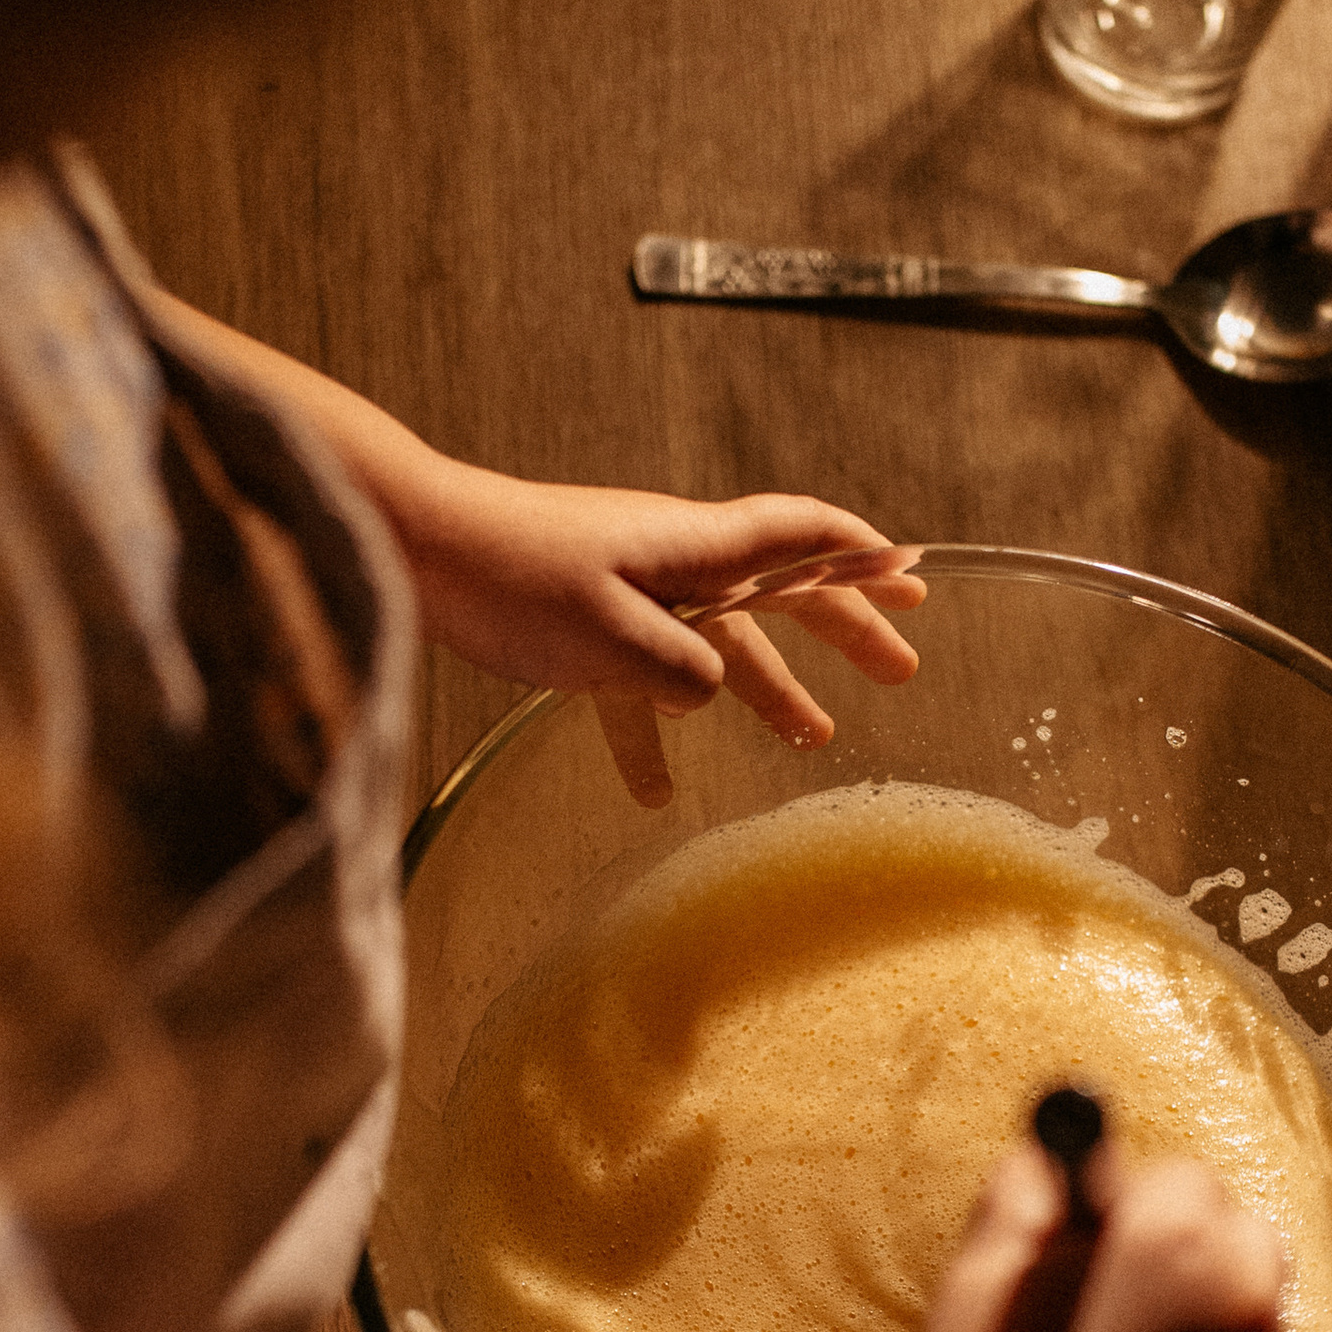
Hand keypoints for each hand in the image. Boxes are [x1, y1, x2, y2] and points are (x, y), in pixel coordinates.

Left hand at [393, 459, 923, 803]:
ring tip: (813, 739)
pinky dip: (652, 734)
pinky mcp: (582, 630)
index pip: (798, 537)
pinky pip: (638, 684)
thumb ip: (676, 668)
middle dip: (842, 629)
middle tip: (900, 668)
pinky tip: (654, 794)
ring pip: (717, 644)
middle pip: (777, 592)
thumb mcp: (608, 633)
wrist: (417, 548)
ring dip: (767, 688)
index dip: (859, 557)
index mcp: (691, 546)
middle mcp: (671, 562)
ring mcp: (628, 595)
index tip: (913, 581)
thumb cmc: (513, 577)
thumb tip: (713, 693)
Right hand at [901, 1144, 1285, 1331]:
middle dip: (1193, 1255)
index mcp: (1179, 1239)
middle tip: (1119, 1294)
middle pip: (1244, 1241)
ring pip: (1250, 1328)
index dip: (1135, 1206)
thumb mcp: (986, 1264)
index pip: (1186, 1179)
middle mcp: (1243, 1308)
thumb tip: (1054, 1156)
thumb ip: (1031, 1187)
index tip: (1096, 1238)